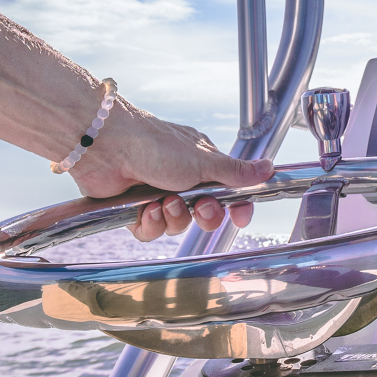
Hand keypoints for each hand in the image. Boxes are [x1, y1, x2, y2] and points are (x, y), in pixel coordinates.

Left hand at [70, 103, 272, 241]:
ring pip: (177, 224)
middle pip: (204, 212)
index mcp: (201, 163)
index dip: (236, 207)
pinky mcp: (133, 208)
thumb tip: (269, 168)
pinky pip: (150, 230)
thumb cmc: (156, 145)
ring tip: (164, 202)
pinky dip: (150, 224)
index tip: (241, 216)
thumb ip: (237, 172)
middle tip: (200, 206)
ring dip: (174, 217)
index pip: (228, 191)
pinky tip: (145, 210)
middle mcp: (180, 178)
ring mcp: (156, 193)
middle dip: (204, 214)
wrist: (107, 147)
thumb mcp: (205, 161)